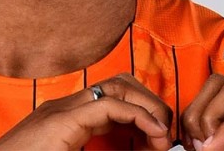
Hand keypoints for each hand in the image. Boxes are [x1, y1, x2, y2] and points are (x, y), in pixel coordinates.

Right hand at [0, 73, 173, 150]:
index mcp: (67, 120)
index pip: (115, 97)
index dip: (144, 112)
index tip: (158, 140)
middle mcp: (65, 108)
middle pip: (120, 84)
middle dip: (150, 102)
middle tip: (164, 134)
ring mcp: (61, 112)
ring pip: (117, 87)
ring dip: (147, 106)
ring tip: (162, 134)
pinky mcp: (59, 123)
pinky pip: (107, 106)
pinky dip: (138, 115)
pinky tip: (153, 134)